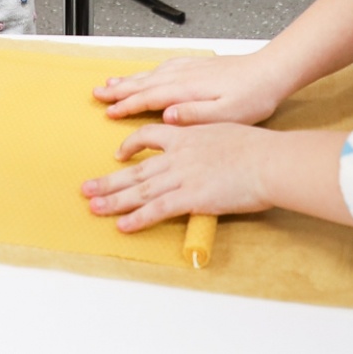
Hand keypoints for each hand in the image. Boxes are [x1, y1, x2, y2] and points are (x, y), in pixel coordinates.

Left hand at [82, 122, 276, 232]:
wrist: (267, 161)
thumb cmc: (256, 147)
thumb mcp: (224, 128)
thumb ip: (205, 134)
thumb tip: (204, 140)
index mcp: (186, 136)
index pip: (149, 136)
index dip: (130, 146)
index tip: (118, 153)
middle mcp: (177, 156)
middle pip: (135, 169)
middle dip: (108, 180)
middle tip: (86, 188)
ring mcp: (182, 177)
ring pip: (140, 190)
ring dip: (114, 200)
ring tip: (93, 207)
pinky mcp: (191, 198)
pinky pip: (157, 210)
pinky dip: (138, 218)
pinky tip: (123, 225)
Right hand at [93, 54, 287, 125]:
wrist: (271, 71)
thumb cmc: (252, 97)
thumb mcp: (226, 114)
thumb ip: (194, 115)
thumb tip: (166, 115)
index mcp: (186, 89)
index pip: (148, 98)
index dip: (126, 105)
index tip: (109, 112)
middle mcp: (184, 75)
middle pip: (143, 82)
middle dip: (118, 89)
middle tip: (97, 94)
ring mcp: (190, 68)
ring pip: (151, 73)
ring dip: (129, 79)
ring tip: (111, 83)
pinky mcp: (198, 65)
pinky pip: (163, 67)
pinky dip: (148, 71)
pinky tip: (146, 73)